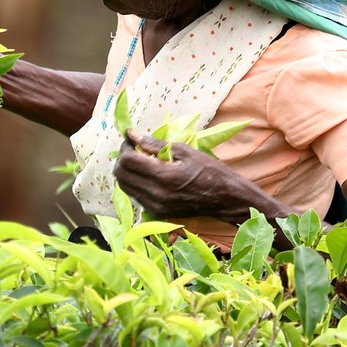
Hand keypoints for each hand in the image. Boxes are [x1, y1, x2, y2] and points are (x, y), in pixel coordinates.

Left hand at [114, 129, 269, 221]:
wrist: (225, 198)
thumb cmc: (209, 170)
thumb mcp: (184, 151)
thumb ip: (154, 144)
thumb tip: (131, 134)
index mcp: (163, 176)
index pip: (128, 161)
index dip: (125, 147)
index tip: (132, 139)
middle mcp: (156, 194)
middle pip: (121, 175)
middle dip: (122, 159)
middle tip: (134, 149)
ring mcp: (155, 206)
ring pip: (124, 187)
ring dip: (127, 171)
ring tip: (141, 161)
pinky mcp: (157, 213)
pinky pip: (135, 196)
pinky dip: (135, 183)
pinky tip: (147, 175)